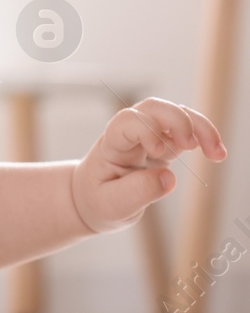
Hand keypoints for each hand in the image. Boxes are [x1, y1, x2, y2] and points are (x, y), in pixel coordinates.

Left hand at [71, 97, 226, 232]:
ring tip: (217, 154)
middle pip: (154, 107)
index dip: (146, 129)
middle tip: (192, 146)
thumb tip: (169, 178)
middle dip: (177, 119)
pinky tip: (216, 154)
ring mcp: (148, 136)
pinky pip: (188, 129)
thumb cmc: (99, 201)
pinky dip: (205, 137)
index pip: (127, 121)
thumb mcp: (111, 205)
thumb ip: (137, 192)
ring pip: (176, 113)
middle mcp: (130, 134)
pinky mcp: (164, 143)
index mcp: (111, 145)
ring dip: (200, 127)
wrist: (93, 200)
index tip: (159, 152)